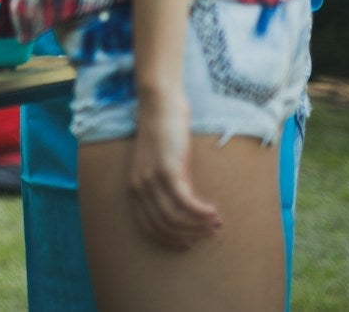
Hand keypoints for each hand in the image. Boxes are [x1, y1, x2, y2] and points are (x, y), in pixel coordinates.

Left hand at [128, 92, 219, 248]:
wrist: (160, 105)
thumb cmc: (165, 135)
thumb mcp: (167, 167)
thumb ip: (174, 189)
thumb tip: (191, 212)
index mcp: (134, 188)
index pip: (148, 227)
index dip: (170, 240)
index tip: (189, 243)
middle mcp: (138, 187)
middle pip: (163, 227)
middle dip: (188, 236)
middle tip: (209, 233)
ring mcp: (151, 179)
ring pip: (174, 218)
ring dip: (198, 225)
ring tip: (215, 223)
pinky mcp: (167, 170)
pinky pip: (185, 202)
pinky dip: (201, 212)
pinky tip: (214, 212)